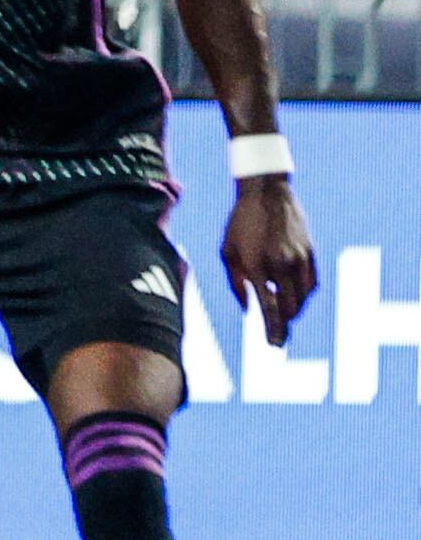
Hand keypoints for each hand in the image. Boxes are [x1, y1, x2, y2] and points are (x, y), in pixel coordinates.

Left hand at [224, 174, 317, 341]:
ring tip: (283, 319)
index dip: (272, 329)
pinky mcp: (311, 253)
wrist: (267, 193)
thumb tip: (248, 311)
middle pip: (289, 307)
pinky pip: (312, 284)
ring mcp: (300, 259)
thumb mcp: (227, 251)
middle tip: (278, 339)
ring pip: (303, 298)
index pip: (268, 307)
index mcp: (257, 265)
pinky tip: (294, 300)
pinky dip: (304, 296)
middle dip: (284, 326)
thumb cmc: (239, 223)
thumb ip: (236, 283)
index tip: (273, 345)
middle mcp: (281, 264)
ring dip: (294, 312)